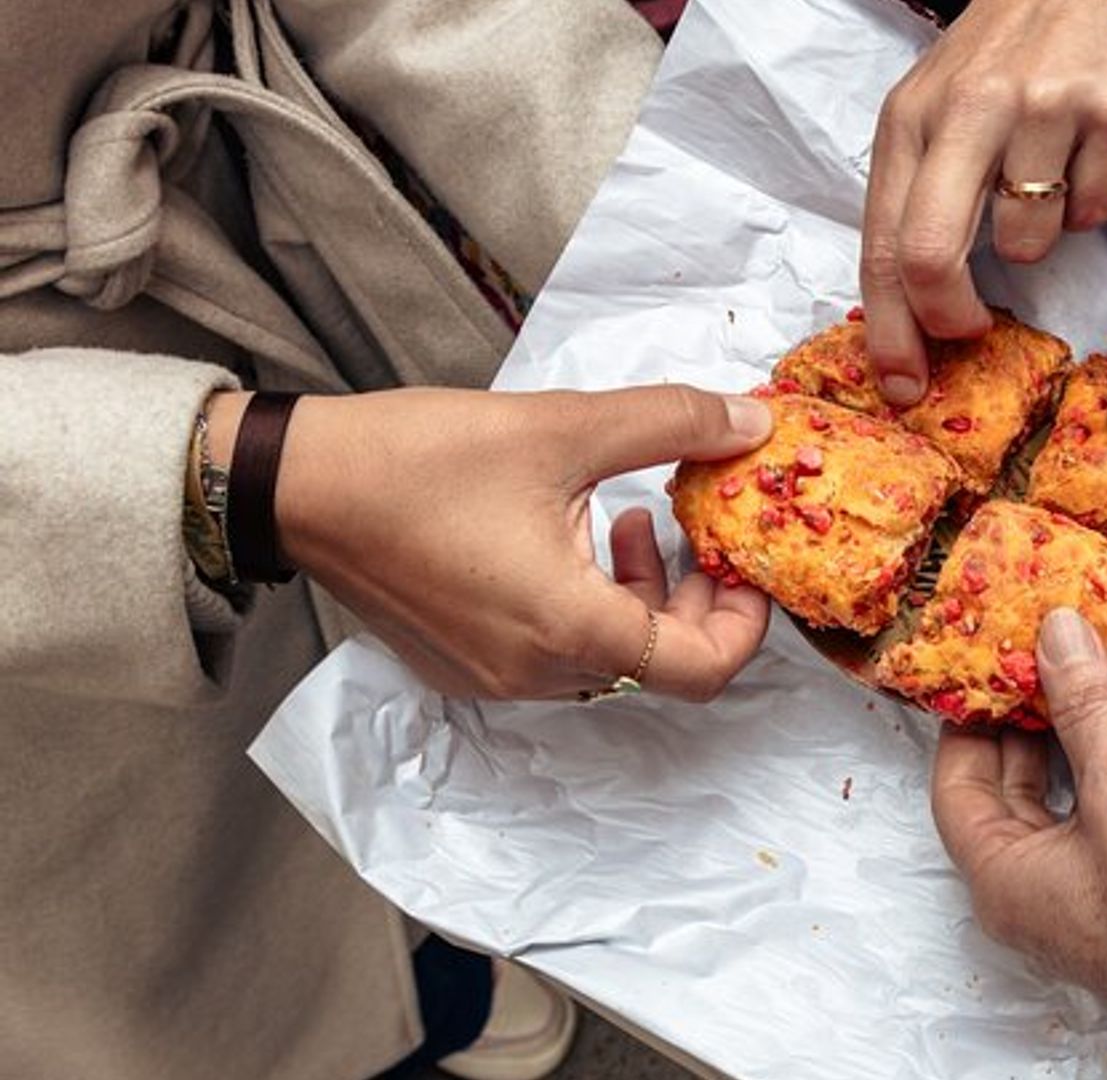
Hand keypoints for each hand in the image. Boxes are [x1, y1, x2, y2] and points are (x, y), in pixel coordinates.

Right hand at [247, 385, 773, 700]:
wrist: (296, 485)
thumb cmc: (419, 458)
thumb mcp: (562, 427)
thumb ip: (671, 423)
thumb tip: (753, 421)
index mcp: (566, 627)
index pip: (700, 670)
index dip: (744, 623)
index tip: (745, 563)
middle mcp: (535, 674)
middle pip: (660, 665)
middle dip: (696, 598)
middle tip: (698, 529)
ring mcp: (495, 677)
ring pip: (612, 659)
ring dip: (643, 596)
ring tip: (635, 517)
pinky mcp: (465, 665)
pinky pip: (559, 653)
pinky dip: (591, 604)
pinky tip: (575, 535)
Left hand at [862, 0, 1106, 403]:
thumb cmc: (1005, 56)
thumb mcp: (937, 109)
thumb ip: (920, 198)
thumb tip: (912, 312)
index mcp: (912, 118)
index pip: (882, 242)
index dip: (891, 329)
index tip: (903, 383)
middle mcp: (969, 109)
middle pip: (931, 254)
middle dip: (947, 316)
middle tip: (970, 329)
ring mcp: (1043, 109)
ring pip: (1027, 242)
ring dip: (1036, 238)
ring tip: (1044, 178)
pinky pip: (1094, 212)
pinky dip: (1090, 202)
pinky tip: (1086, 153)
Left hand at [932, 608, 1106, 1005]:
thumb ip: (1086, 708)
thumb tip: (1057, 634)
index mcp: (1004, 875)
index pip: (958, 787)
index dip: (968, 724)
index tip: (982, 666)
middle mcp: (1041, 883)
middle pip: (1020, 784)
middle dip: (1037, 717)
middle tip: (1045, 655)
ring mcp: (1097, 882)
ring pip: (1083, 791)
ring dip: (1096, 732)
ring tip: (1101, 668)